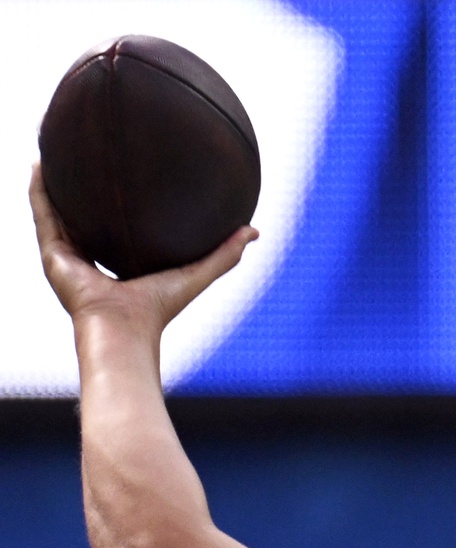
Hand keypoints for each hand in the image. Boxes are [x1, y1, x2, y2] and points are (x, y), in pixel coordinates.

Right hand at [30, 162, 256, 335]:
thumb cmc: (159, 310)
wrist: (124, 330)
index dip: (115, 202)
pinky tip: (38, 162)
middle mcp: (89, 260)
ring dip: (51, 181)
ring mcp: (66, 258)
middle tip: (81, 152)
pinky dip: (38, 189)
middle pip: (80, 215)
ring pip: (55, 211)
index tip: (120, 174)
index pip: (114, 228)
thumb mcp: (196, 274)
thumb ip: (224, 255)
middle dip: (78, 187)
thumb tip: (254, 231)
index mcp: (117, 264)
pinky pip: (42, 214)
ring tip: (50, 146)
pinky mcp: (51, 255)